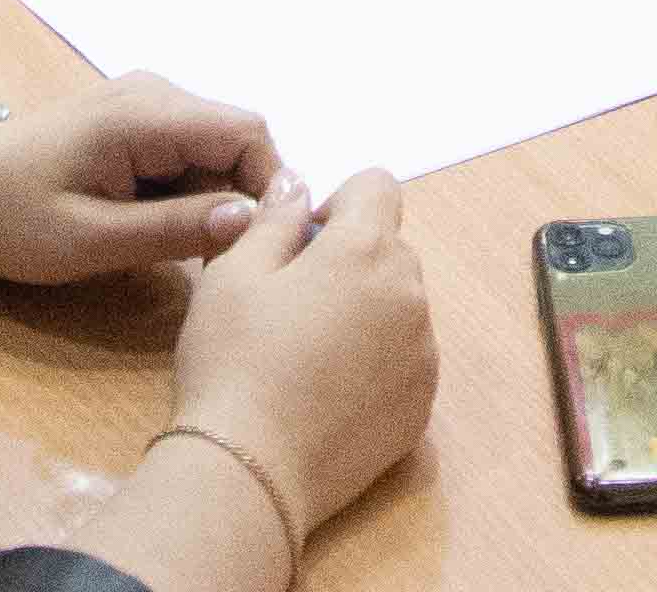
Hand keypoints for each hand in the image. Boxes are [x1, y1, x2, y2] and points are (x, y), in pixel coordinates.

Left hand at [0, 73, 280, 286]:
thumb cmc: (8, 218)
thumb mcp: (90, 241)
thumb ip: (173, 230)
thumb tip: (251, 220)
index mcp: (144, 114)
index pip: (247, 132)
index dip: (268, 187)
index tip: (257, 248)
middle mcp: (155, 93)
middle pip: (236, 140)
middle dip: (238, 199)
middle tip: (212, 262)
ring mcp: (145, 104)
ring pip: (216, 150)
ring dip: (212, 200)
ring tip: (177, 251)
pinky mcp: (136, 122)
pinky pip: (188, 154)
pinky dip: (188, 193)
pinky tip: (157, 230)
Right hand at [165, 166, 433, 540]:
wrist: (250, 473)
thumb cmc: (233, 362)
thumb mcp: (234, 274)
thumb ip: (275, 219)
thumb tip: (299, 183)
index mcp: (365, 250)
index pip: (377, 186)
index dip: (336, 203)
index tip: (298, 245)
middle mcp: (410, 294)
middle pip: (390, 248)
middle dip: (350, 259)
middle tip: (292, 303)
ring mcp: (423, 355)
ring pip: (400, 305)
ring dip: (366, 311)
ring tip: (308, 355)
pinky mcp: (422, 407)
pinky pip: (406, 360)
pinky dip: (377, 362)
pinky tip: (327, 393)